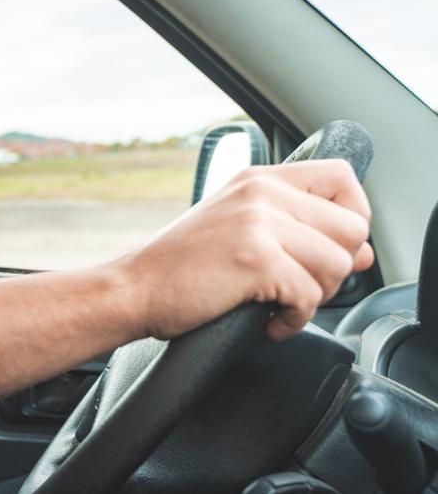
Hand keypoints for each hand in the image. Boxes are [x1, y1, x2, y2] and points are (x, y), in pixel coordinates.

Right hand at [123, 160, 373, 340]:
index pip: (343, 178)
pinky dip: (294, 320)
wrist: (134, 288)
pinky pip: (309, 296)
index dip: (352, 216)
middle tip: (299, 285)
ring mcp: (258, 222)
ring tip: (279, 305)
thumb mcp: (239, 228)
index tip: (332, 246)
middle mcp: (261, 192)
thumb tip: (364, 253)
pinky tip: (268, 322)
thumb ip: (298, 231)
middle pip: (352, 228)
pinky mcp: (255, 259)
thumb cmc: (181, 267)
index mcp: (259, 179)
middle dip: (335, 268)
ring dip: (315, 296)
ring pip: (337, 265)